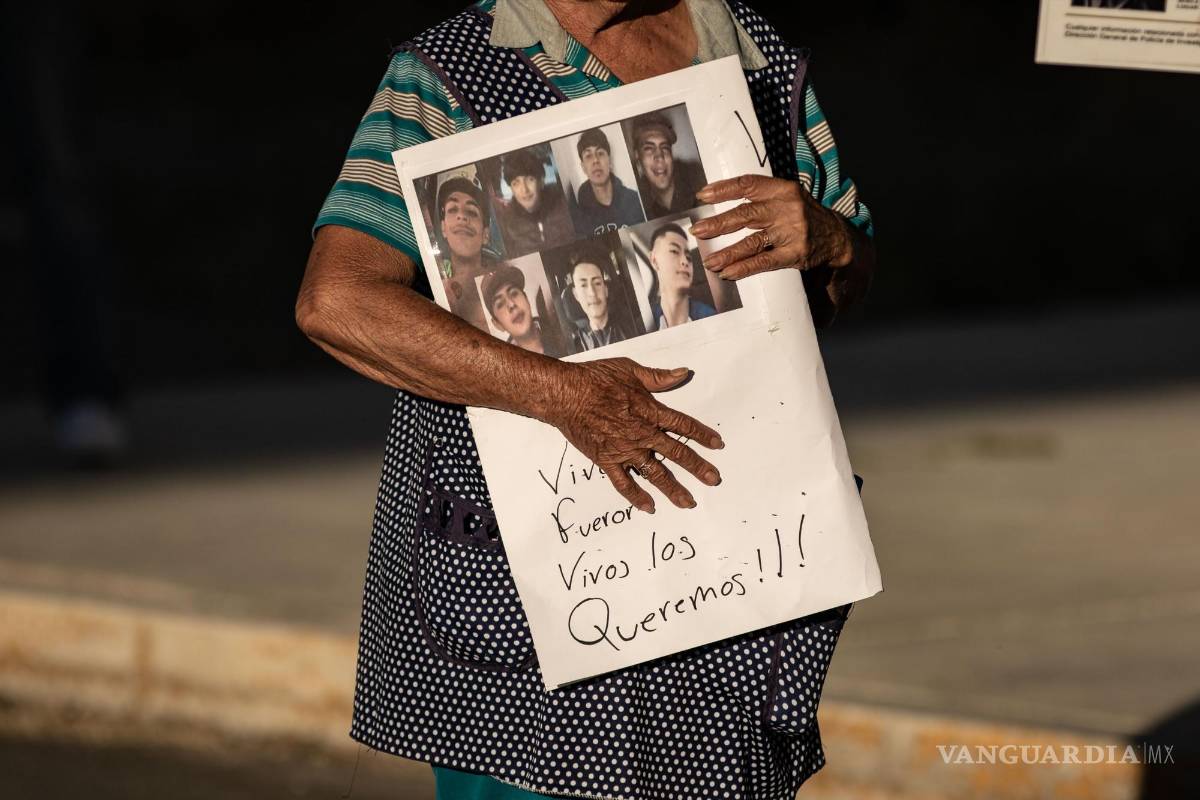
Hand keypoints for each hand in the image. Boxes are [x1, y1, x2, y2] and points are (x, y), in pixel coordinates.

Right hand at [544, 358, 723, 512]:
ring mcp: (624, 450)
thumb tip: (684, 373)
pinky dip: (636, 496)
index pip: (683, 425)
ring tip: (688, 502)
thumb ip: (659, 377)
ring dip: (673, 488)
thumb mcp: (630, 370)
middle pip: (676, 453)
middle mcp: (642, 434)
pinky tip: (649, 507)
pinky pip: (624, 483)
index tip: (717, 445)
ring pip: (654, 473)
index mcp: (650, 411)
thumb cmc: (596, 379)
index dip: (702, 435)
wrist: (565, 395)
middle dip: (697, 467)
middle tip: (713, 479)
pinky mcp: (606, 460)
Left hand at [692, 175, 853, 280]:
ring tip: (709, 261)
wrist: (836, 237)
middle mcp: (787, 208)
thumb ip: (760, 197)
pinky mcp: (795, 254)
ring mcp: (792, 232)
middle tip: (697, 231)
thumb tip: (718, 198)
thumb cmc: (803, 215)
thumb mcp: (787, 197)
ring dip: (727, 253)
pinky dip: (744, 268)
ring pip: (752, 241)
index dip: (724, 189)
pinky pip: (764, 262)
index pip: (749, 184)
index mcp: (783, 189)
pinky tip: (727, 273)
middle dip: (718, 223)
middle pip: (746, 214)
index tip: (702, 195)